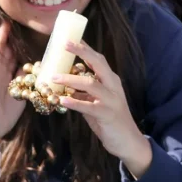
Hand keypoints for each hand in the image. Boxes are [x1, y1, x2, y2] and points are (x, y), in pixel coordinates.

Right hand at [0, 21, 24, 138]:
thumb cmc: (8, 114)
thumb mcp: (25, 93)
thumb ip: (30, 80)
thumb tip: (37, 65)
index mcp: (11, 80)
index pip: (16, 62)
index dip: (22, 52)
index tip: (31, 43)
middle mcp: (1, 72)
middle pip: (7, 52)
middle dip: (12, 41)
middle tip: (17, 28)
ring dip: (1, 35)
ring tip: (5, 23)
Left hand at [53, 40, 151, 178]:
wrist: (128, 142)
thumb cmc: (110, 121)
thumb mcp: (95, 104)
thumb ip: (82, 94)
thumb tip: (63, 86)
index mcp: (111, 81)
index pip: (97, 60)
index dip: (84, 48)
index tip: (69, 38)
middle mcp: (113, 87)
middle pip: (98, 64)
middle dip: (82, 52)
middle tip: (64, 45)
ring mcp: (112, 100)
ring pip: (91, 84)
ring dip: (71, 80)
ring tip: (54, 78)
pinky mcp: (108, 115)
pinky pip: (89, 107)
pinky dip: (75, 103)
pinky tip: (62, 101)